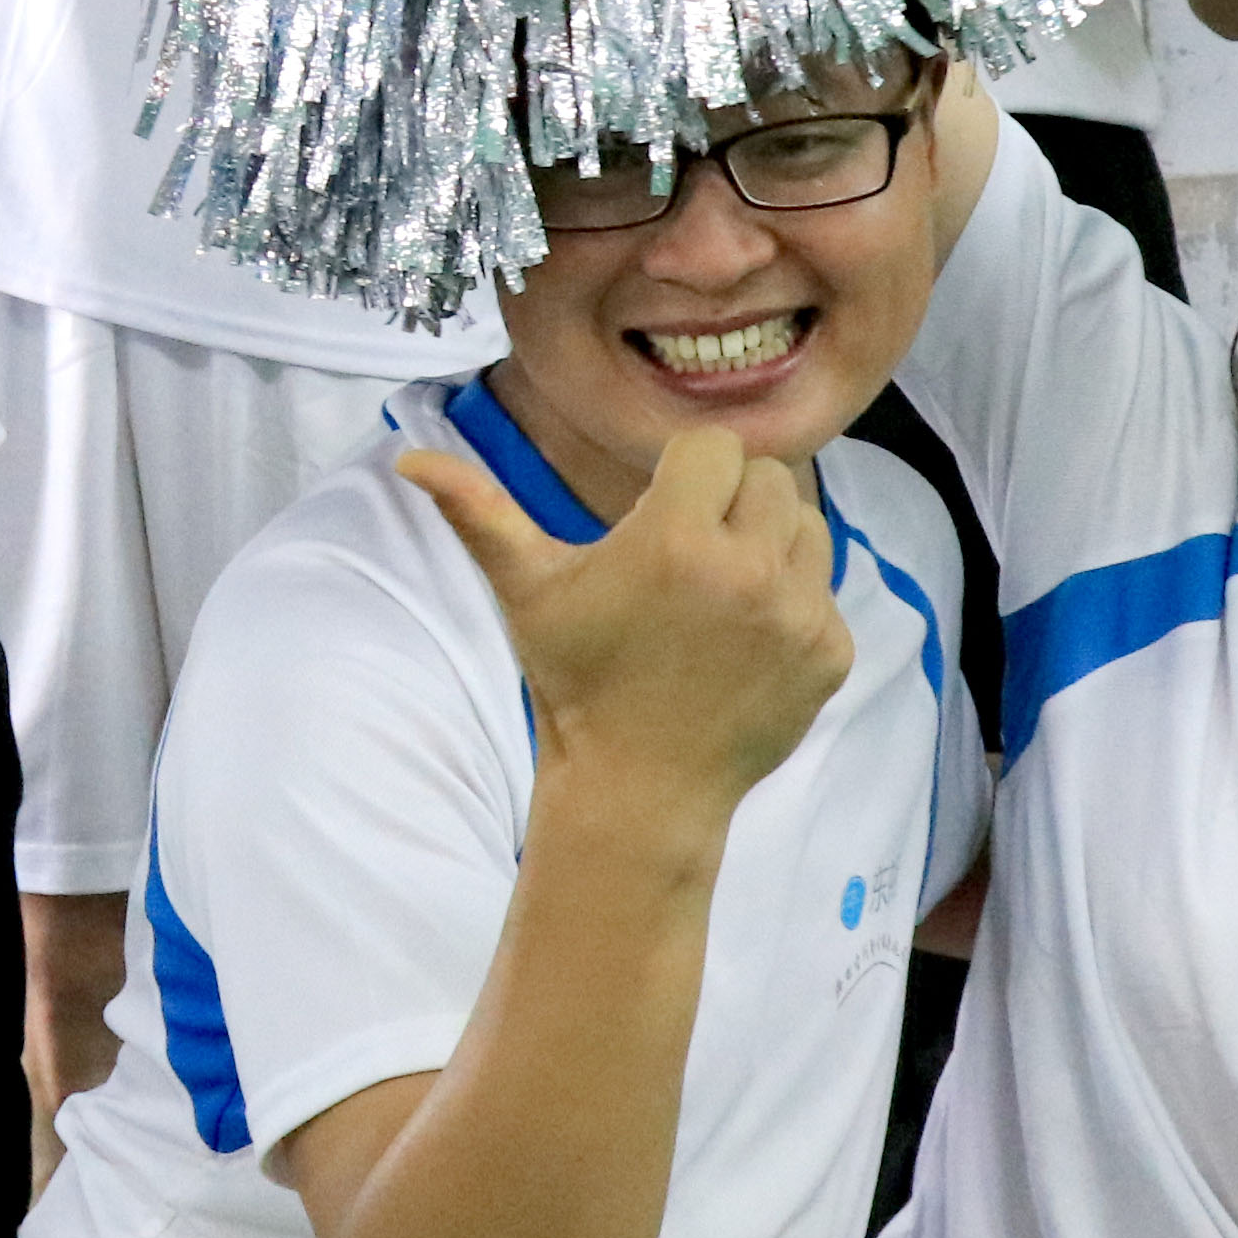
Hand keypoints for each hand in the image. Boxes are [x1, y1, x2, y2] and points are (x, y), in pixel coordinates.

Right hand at [394, 420, 849, 810]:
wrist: (637, 790)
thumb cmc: (575, 681)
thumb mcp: (526, 592)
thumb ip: (477, 513)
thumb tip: (408, 457)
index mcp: (676, 539)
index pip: (713, 446)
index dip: (683, 474)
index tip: (658, 514)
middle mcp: (749, 570)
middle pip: (768, 477)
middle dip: (730, 502)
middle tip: (689, 554)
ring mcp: (798, 616)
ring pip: (807, 526)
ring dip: (769, 544)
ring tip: (717, 592)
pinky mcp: (830, 654)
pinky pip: (825, 591)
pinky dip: (793, 606)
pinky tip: (742, 641)